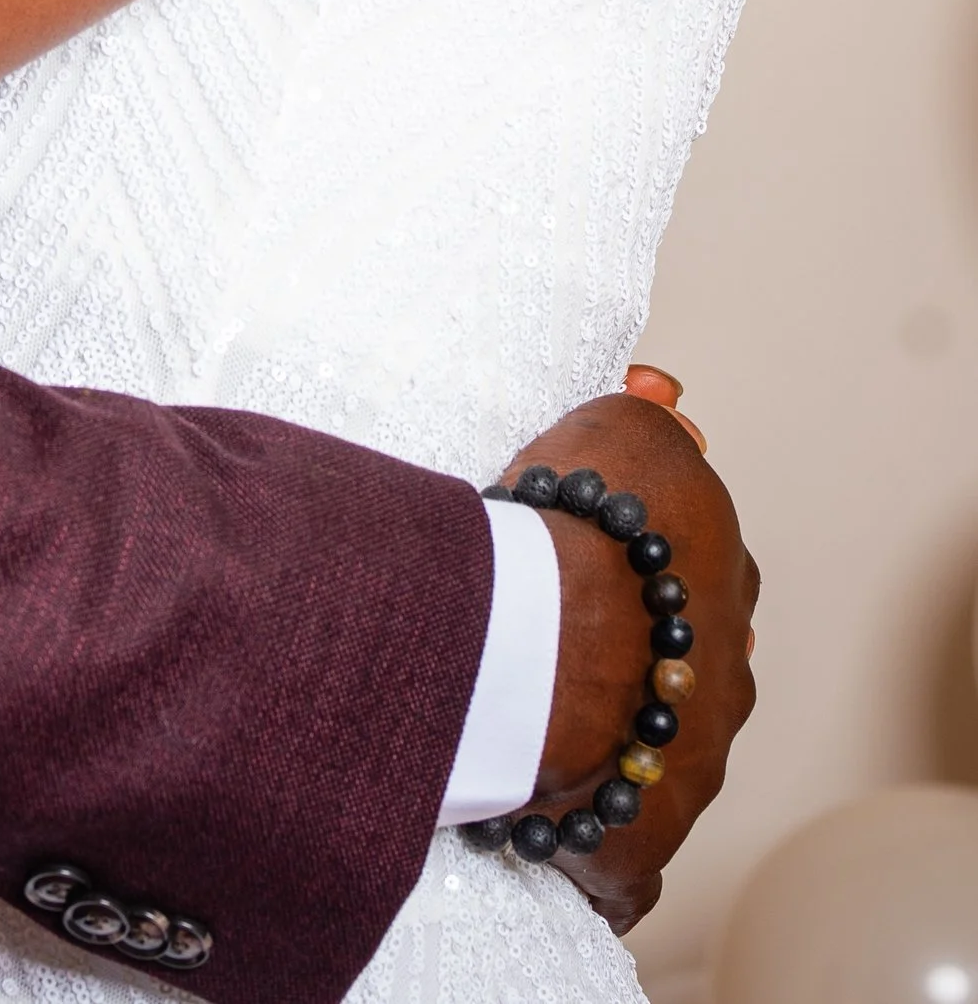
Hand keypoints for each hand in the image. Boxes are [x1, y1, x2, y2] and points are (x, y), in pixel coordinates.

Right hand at [505, 380, 754, 932]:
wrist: (544, 631)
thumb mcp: (619, 429)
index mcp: (724, 582)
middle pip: (688, 673)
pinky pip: (625, 864)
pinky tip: (556, 834)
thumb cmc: (575, 526)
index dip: (648, 569)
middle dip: (639, 665)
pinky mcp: (642, 837)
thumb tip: (666, 399)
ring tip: (538, 731)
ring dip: (609, 745)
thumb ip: (647, 416)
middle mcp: (725, 680)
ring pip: (655, 760)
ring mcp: (688, 763)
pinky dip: (598, 851)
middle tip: (565, 650)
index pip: (704, 574)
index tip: (596, 566)